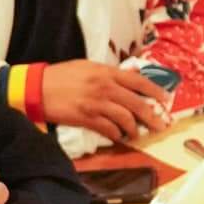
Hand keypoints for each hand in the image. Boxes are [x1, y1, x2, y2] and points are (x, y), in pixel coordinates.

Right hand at [39, 60, 169, 140]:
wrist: (37, 88)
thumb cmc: (62, 75)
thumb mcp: (88, 66)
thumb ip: (110, 72)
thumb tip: (133, 75)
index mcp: (107, 72)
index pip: (139, 82)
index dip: (156, 92)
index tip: (166, 100)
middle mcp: (105, 87)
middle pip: (137, 104)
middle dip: (152, 116)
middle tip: (160, 125)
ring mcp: (96, 104)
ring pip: (125, 119)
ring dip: (133, 129)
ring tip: (136, 134)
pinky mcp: (86, 118)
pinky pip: (108, 129)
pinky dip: (116, 135)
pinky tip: (118, 137)